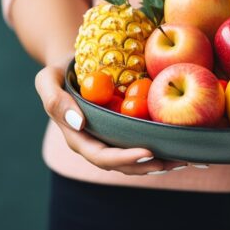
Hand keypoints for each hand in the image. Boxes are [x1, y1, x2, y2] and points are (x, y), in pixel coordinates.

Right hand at [35, 64, 188, 174]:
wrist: (74, 63)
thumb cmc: (60, 70)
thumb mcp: (48, 79)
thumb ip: (55, 100)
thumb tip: (79, 123)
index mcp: (78, 138)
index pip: (101, 156)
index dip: (124, 158)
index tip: (147, 152)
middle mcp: (96, 143)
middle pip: (122, 165)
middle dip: (148, 166)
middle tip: (173, 161)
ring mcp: (111, 138)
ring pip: (135, 160)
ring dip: (159, 162)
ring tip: (182, 159)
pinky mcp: (125, 129)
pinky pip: (142, 142)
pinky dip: (161, 146)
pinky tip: (180, 145)